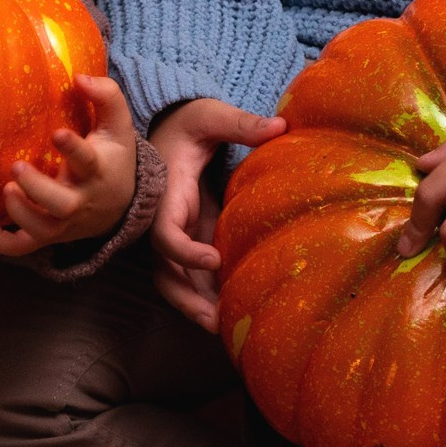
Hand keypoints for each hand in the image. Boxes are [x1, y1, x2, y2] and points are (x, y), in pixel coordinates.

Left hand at [0, 76, 138, 261]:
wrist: (122, 204)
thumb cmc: (113, 157)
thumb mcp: (118, 126)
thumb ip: (106, 96)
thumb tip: (79, 77)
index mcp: (97, 170)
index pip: (87, 161)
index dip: (72, 149)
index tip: (57, 133)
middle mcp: (81, 200)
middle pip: (62, 205)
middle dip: (37, 189)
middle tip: (16, 168)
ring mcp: (64, 222)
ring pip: (43, 231)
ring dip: (20, 214)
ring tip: (6, 190)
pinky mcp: (49, 235)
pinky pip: (24, 248)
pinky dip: (1, 243)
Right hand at [148, 93, 285, 330]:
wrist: (173, 127)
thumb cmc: (189, 121)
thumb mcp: (210, 116)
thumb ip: (239, 123)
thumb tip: (280, 126)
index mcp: (166, 195)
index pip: (165, 233)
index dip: (184, 251)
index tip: (213, 260)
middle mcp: (166, 221)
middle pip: (165, 271)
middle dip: (186, 299)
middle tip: (214, 322)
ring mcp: (178, 233)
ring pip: (176, 280)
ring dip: (196, 306)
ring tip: (224, 330)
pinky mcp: (192, 238)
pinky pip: (193, 273)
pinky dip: (207, 294)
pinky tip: (232, 313)